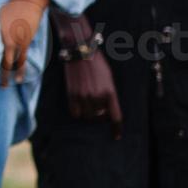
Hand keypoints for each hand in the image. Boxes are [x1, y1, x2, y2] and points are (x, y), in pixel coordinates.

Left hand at [0, 0, 48, 86]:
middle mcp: (0, 37)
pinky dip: (20, 70)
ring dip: (6, 75)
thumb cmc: (12, 7)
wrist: (28, 2)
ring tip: (4, 86)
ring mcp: (13, 41)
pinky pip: (21, 60)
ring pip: (8, 62)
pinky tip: (18, 79)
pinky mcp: (24, 42)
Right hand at [55, 17, 122, 138]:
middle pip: (100, 118)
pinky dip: (78, 112)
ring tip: (89, 106)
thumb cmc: (96, 63)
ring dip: (90, 114)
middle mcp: (97, 96)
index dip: (116, 129)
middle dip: (101, 117)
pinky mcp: (71, 94)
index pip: (115, 117)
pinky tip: (79, 105)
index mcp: (110, 92)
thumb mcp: (108, 78)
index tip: (116, 136)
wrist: (80, 50)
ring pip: (88, 116)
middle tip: (100, 111)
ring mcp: (83, 96)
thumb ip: (109, 94)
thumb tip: (105, 109)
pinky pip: (75, 113)